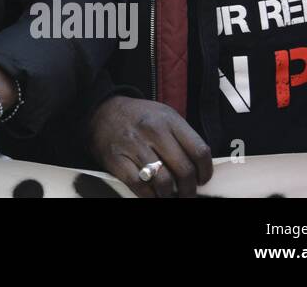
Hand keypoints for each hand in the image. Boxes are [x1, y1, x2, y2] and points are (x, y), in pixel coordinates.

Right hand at [88, 95, 212, 197]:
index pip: (199, 151)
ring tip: (169, 194)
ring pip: (163, 182)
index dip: (205, 171)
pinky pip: (140, 186)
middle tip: (187, 194)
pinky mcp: (115, 158)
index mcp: (168, 119)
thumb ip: (182, 138)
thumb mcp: (163, 116)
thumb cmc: (138, 117)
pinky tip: (152, 194)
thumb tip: (198, 170)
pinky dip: (149, 196)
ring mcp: (133, 144)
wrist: (101, 110)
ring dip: (169, 194)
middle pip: (184, 170)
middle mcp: (152, 130)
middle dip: (189, 189)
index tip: (202, 180)